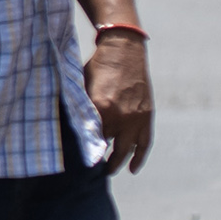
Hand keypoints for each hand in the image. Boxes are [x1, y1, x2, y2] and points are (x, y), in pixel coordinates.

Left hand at [85, 30, 153, 172]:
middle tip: (92, 169)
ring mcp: (136, 117)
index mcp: (101, 108)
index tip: (78, 159)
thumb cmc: (97, 66)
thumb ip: (81, 109)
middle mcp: (120, 116)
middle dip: (100, 160)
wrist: (123, 49)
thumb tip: (73, 129)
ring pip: (126, 149)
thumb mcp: (83, 87)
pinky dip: (139, 157)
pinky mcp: (147, 115)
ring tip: (108, 170)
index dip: (85, 151)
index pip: (90, 139)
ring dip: (118, 162)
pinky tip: (132, 169)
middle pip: (108, 148)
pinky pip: (144, 142)